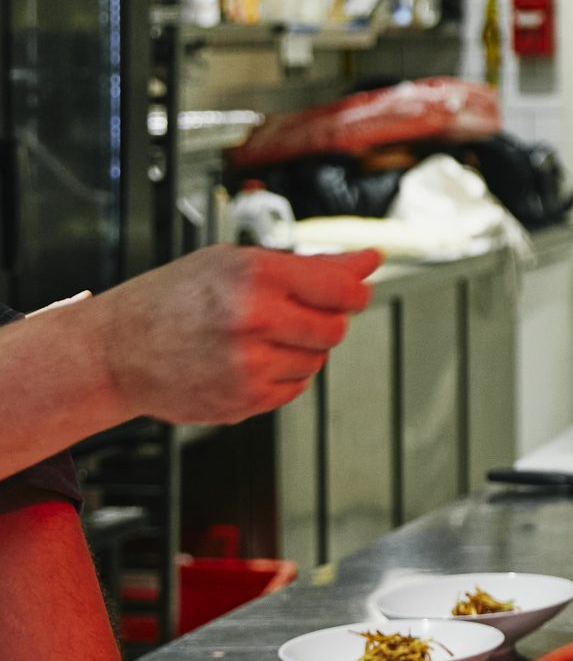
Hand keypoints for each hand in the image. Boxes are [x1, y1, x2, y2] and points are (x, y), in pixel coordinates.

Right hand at [70, 247, 381, 424]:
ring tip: (255, 337)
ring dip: (300, 349)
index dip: (353, 292)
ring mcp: (249, 365)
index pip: (344, 290)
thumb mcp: (237, 262)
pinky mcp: (244, 401)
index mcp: (256, 277)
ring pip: (317, 360)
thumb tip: (370, 260)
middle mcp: (255, 320)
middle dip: (323, 320)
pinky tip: (246, 360)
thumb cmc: (173, 299)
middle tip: (288, 313)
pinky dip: (281, 375)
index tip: (349, 293)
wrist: (115, 350)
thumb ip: (313, 265)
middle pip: (335, 329)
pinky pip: (295, 388)